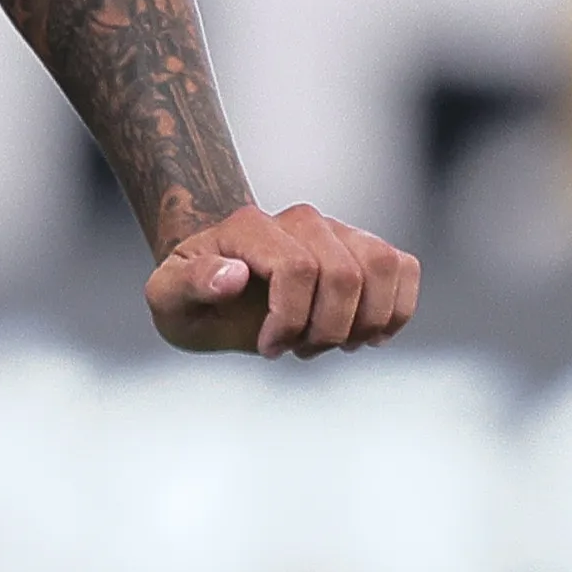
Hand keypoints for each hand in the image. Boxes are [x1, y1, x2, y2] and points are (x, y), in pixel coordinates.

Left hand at [144, 201, 420, 358]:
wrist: (215, 284)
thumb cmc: (190, 296)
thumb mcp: (167, 299)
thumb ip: (191, 284)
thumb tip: (234, 275)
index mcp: (248, 228)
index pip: (297, 268)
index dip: (290, 320)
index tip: (267, 348)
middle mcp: (299, 220)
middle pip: (344, 274)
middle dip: (326, 330)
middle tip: (297, 351)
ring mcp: (337, 231)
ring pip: (384, 266)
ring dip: (365, 322)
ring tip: (331, 344)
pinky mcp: (364, 248)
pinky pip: (405, 268)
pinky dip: (396, 311)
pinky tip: (367, 336)